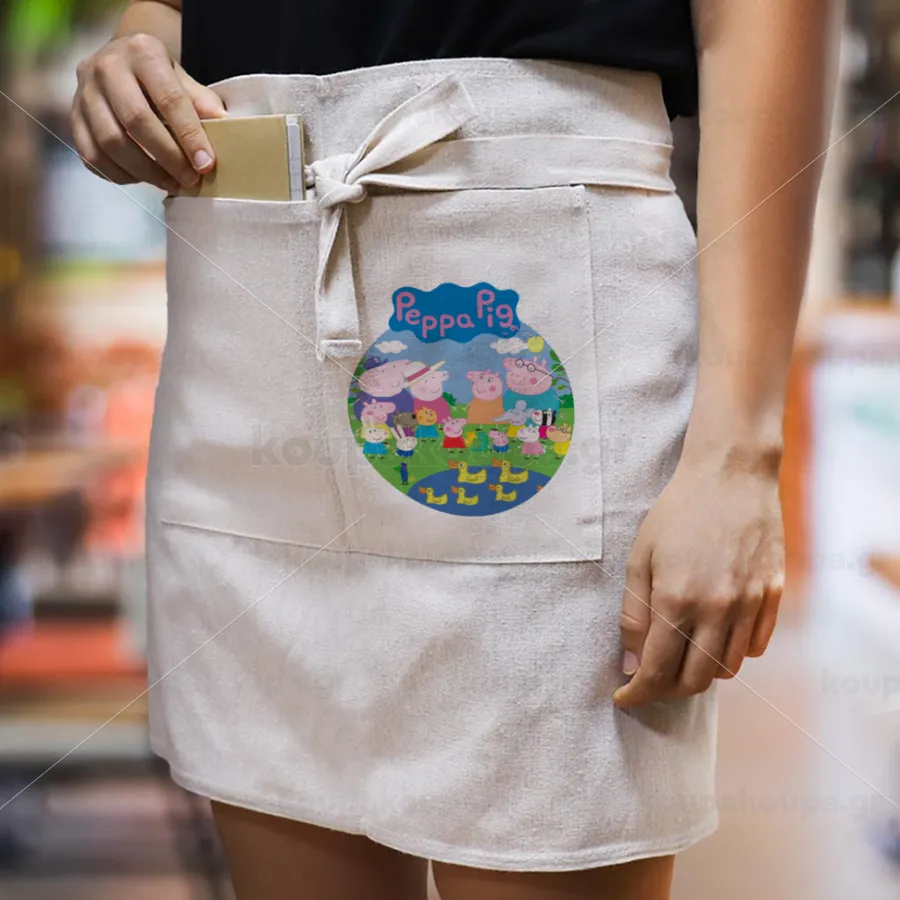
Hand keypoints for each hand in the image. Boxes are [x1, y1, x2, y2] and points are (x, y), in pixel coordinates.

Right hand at [71, 33, 225, 191]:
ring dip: (145, 171)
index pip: (169, 99)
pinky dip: (120, 175)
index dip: (189, 136)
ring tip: (170, 184)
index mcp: (141, 52)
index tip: (206, 164)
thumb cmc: (159, 78)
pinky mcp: (73, 118)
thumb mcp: (183, 80)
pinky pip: (93, 155)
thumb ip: (201, 102)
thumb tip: (226, 127)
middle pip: (136, 122)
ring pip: (111, 142)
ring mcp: (84, 92)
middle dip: (167, 157)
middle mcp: (106, 67)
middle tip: (189, 179)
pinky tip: (142, 179)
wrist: (121, 62)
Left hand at [613, 448, 783, 707]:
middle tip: (650, 680)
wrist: (731, 475)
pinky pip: (754, 647)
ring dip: (700, 674)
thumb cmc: (676, 513)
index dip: (638, 694)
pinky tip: (713, 637)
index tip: (624, 699)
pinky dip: (732, 654)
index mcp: (677, 600)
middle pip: (695, 681)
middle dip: (667, 690)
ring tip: (679, 658)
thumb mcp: (640, 557)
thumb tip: (630, 664)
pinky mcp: (773, 596)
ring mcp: (751, 605)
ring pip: (728, 669)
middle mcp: (718, 610)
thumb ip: (634, 614)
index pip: (657, 672)